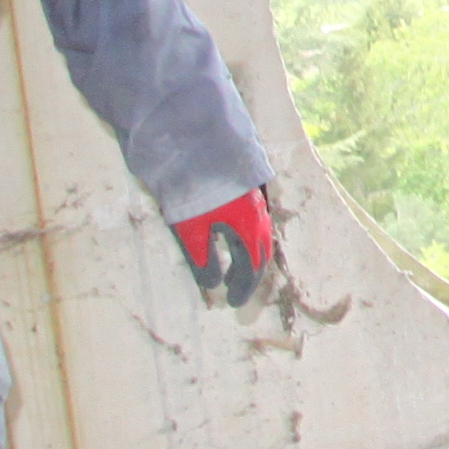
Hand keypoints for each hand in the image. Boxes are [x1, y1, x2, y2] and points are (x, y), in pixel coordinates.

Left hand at [173, 187, 277, 309]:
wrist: (193, 144)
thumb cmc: (192, 189)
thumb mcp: (190, 229)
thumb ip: (201, 259)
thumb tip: (212, 285)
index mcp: (248, 225)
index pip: (252, 265)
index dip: (243, 287)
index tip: (232, 304)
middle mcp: (257, 213)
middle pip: (258, 251)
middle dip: (247, 274)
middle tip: (234, 291)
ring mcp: (252, 199)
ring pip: (256, 235)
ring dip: (245, 256)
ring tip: (231, 268)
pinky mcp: (243, 189)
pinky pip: (251, 221)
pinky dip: (242, 239)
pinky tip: (229, 239)